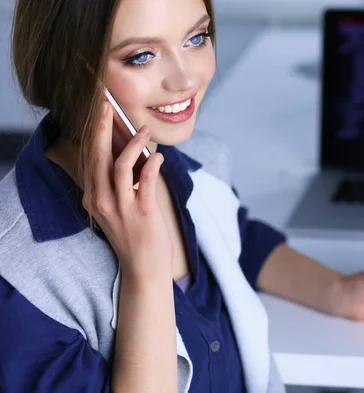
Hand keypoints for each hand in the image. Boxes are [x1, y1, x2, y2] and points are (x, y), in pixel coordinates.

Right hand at [82, 102, 172, 279]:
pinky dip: (152, 164)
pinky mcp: (141, 212)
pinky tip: (159, 156)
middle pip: (98, 157)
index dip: (94, 134)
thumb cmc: (134, 235)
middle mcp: (101, 201)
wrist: (144, 268)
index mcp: (93, 197)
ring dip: (134, 144)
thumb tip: (130, 151)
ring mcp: (120, 207)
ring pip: (119, 165)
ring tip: (145, 132)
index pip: (90, 158)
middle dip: (103, 129)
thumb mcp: (117, 208)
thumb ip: (119, 183)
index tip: (99, 112)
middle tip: (109, 107)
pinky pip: (145, 180)